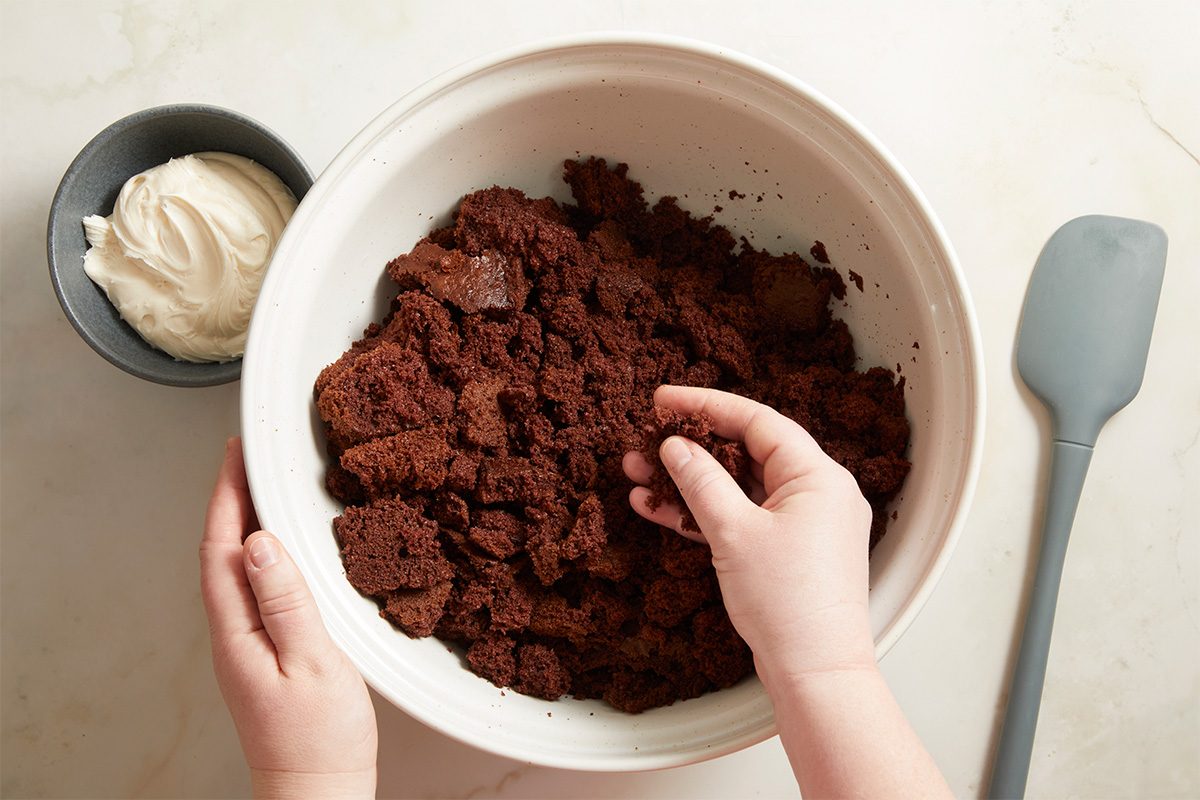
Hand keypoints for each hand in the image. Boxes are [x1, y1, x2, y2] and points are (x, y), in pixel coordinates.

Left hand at [200, 439, 376, 799]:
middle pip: (223, 551)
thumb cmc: (319, 739)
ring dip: (248, 522)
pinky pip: (258, 587)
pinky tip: (285, 549)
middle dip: (234, 498)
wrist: (319, 791)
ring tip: (267, 488)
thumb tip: (260, 543)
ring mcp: (246, 645)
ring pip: (238, 568)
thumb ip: (286, 601)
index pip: (221, 546)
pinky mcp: (265, 653)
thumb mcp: (312, 663)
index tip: (237, 453)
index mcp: (237, 631)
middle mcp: (233, 634)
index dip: (227, 494)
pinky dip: (267, 554)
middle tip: (251, 457)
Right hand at [624, 386, 875, 684]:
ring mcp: (805, 524)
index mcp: (819, 477)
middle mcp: (819, 494)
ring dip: (690, 482)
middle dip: (690, 448)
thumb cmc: (789, 605)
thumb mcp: (734, 533)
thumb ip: (701, 482)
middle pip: (746, 452)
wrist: (816, 674)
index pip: (758, 421)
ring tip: (638, 473)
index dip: (706, 406)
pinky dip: (706, 514)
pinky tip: (659, 509)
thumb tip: (676, 446)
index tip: (663, 400)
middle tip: (646, 437)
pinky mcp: (789, 552)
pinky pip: (743, 519)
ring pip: (739, 488)